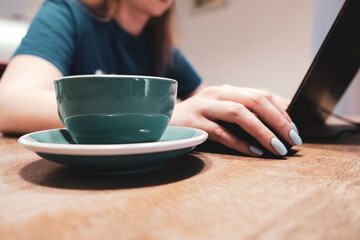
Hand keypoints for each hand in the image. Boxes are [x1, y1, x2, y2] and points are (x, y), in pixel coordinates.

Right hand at [169, 85, 301, 155]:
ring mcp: (204, 106)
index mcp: (227, 90)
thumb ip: (244, 114)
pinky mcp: (193, 122)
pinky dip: (240, 143)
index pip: (261, 94)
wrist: (162, 121)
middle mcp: (217, 93)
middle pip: (254, 100)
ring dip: (262, 131)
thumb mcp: (222, 112)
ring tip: (278, 148)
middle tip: (293, 139)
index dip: (282, 111)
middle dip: (278, 120)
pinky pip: (221, 132)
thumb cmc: (198, 120)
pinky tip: (255, 152)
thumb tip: (279, 126)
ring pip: (239, 113)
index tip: (295, 130)